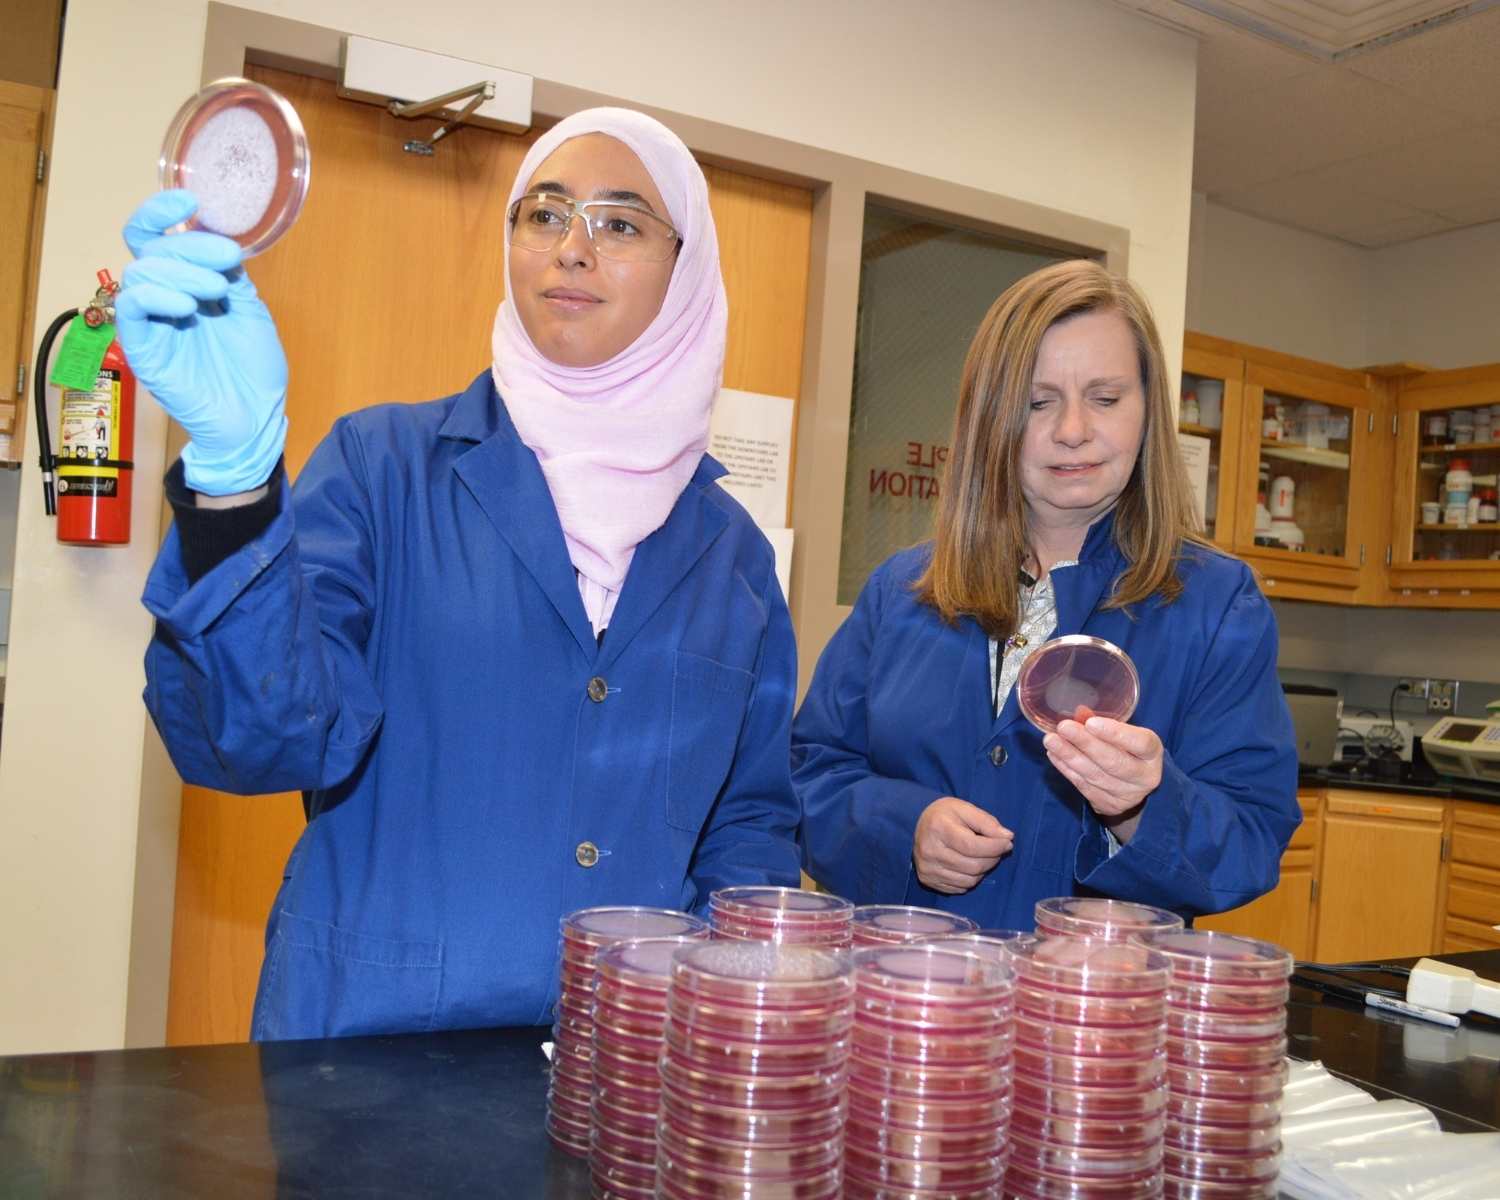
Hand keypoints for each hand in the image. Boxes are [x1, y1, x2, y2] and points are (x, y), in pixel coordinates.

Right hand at [116, 190, 287, 495]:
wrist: (255, 418)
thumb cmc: (254, 368)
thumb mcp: (249, 308)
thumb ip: (229, 273)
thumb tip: (217, 235)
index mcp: (184, 283)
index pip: (156, 236)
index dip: (162, 212)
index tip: (191, 200)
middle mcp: (162, 297)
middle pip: (150, 249)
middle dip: (189, 246)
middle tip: (225, 261)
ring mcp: (150, 322)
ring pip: (140, 273)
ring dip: (180, 272)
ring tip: (214, 293)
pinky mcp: (142, 347)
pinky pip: (132, 308)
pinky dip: (157, 297)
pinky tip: (188, 307)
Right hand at [913, 797, 1013, 894]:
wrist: (918, 824)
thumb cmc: (945, 815)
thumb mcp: (966, 809)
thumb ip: (988, 822)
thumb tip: (1007, 838)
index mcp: (938, 828)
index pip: (972, 846)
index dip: (995, 847)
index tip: (1007, 842)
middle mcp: (929, 850)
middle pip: (972, 866)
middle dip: (992, 859)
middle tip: (997, 849)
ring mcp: (926, 868)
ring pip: (969, 880)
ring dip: (983, 870)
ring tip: (982, 856)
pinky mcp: (927, 880)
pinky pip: (959, 888)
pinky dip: (971, 879)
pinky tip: (969, 865)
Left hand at [1044, 710, 1162, 842]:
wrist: (1134, 786)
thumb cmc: (1129, 751)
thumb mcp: (1126, 735)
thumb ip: (1105, 724)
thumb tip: (1079, 713)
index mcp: (1153, 754)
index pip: (1140, 743)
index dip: (1115, 733)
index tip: (1091, 723)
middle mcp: (1144, 777)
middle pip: (1114, 762)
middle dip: (1086, 744)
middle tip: (1064, 727)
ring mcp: (1126, 794)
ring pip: (1094, 775)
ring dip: (1069, 756)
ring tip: (1051, 740)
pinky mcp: (1108, 804)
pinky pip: (1083, 785)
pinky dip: (1066, 768)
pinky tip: (1054, 754)